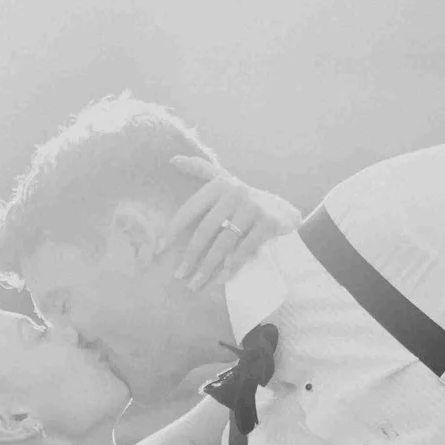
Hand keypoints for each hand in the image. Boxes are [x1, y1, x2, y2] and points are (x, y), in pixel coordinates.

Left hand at [161, 152, 303, 289]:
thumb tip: (173, 160)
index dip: (173, 230)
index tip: (160, 249)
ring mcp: (253, 208)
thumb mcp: (226, 180)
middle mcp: (235, 192)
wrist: (284, 211)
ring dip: (208, 266)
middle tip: (179, 274)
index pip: (191, 209)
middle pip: (205, 230)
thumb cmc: (246, 200)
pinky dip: (231, 266)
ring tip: (196, 283)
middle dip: (190, 255)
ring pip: (223, 243)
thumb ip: (201, 170)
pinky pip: (244, 250)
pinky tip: (221, 280)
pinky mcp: (268, 224)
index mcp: (220, 184)